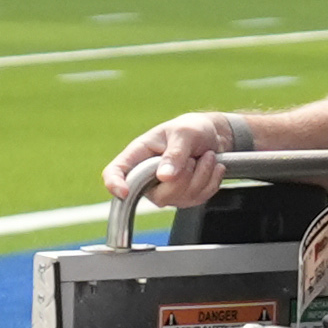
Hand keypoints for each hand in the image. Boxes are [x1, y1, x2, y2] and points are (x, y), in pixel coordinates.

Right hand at [103, 111, 240, 207]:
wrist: (213, 136)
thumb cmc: (192, 128)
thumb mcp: (184, 133)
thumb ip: (174, 154)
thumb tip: (164, 177)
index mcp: (138, 155)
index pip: (115, 172)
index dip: (114, 184)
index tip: (124, 192)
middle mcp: (148, 177)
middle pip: (160, 195)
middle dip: (185, 176)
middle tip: (194, 156)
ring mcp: (166, 190)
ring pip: (183, 197)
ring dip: (202, 174)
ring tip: (206, 156)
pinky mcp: (184, 197)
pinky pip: (199, 198)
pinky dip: (211, 181)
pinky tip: (211, 167)